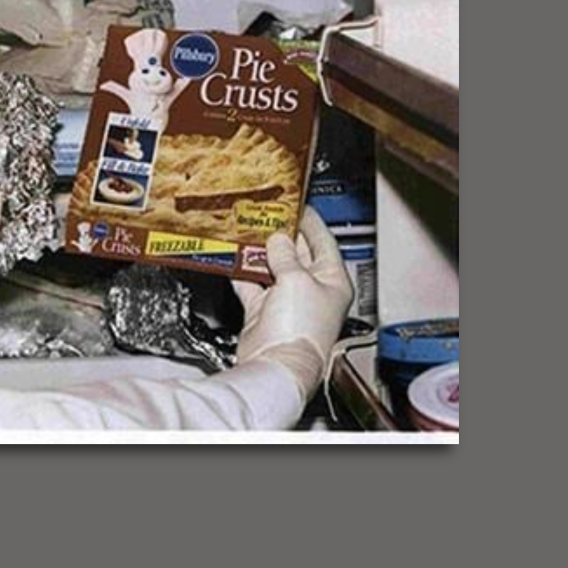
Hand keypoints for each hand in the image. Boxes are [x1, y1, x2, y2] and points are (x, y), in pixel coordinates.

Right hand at [231, 207, 353, 397]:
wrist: (277, 363)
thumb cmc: (302, 329)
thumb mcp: (296, 279)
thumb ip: (286, 255)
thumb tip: (278, 240)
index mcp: (332, 280)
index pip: (324, 242)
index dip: (311, 221)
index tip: (299, 204)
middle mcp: (312, 290)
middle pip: (298, 254)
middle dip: (283, 234)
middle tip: (268, 214)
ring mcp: (288, 302)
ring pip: (273, 269)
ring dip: (261, 252)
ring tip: (248, 230)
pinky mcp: (264, 313)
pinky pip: (252, 287)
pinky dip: (243, 274)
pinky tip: (234, 259)